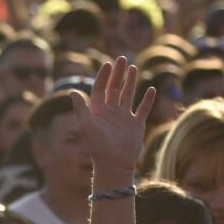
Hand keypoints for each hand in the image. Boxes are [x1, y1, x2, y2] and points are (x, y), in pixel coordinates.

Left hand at [70, 56, 153, 175]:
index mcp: (97, 111)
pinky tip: (151, 89)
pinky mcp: (136, 125)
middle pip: (114, 88)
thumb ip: (80, 108)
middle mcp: (111, 112)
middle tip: (122, 59)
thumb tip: (71, 90)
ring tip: (134, 68)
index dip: (103, 76)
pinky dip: (147, 100)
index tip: (108, 64)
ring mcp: (124, 118)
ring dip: (131, 82)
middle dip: (118, 74)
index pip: (100, 89)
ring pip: (128, 95)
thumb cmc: (97, 146)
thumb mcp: (86, 125)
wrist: (113, 164)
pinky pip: (143, 110)